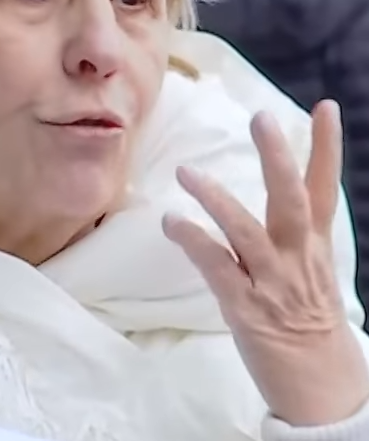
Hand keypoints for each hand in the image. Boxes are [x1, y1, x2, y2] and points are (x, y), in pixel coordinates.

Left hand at [163, 100, 368, 426]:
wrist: (323, 387)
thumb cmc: (307, 324)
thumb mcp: (310, 273)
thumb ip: (292, 235)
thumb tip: (273, 198)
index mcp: (314, 248)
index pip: (323, 190)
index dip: (325, 148)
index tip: (323, 108)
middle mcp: (297, 260)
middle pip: (290, 200)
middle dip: (278, 158)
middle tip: (262, 118)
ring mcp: (272, 284)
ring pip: (247, 232)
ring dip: (217, 199)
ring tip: (187, 172)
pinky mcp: (246, 309)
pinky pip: (217, 269)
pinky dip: (194, 242)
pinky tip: (171, 222)